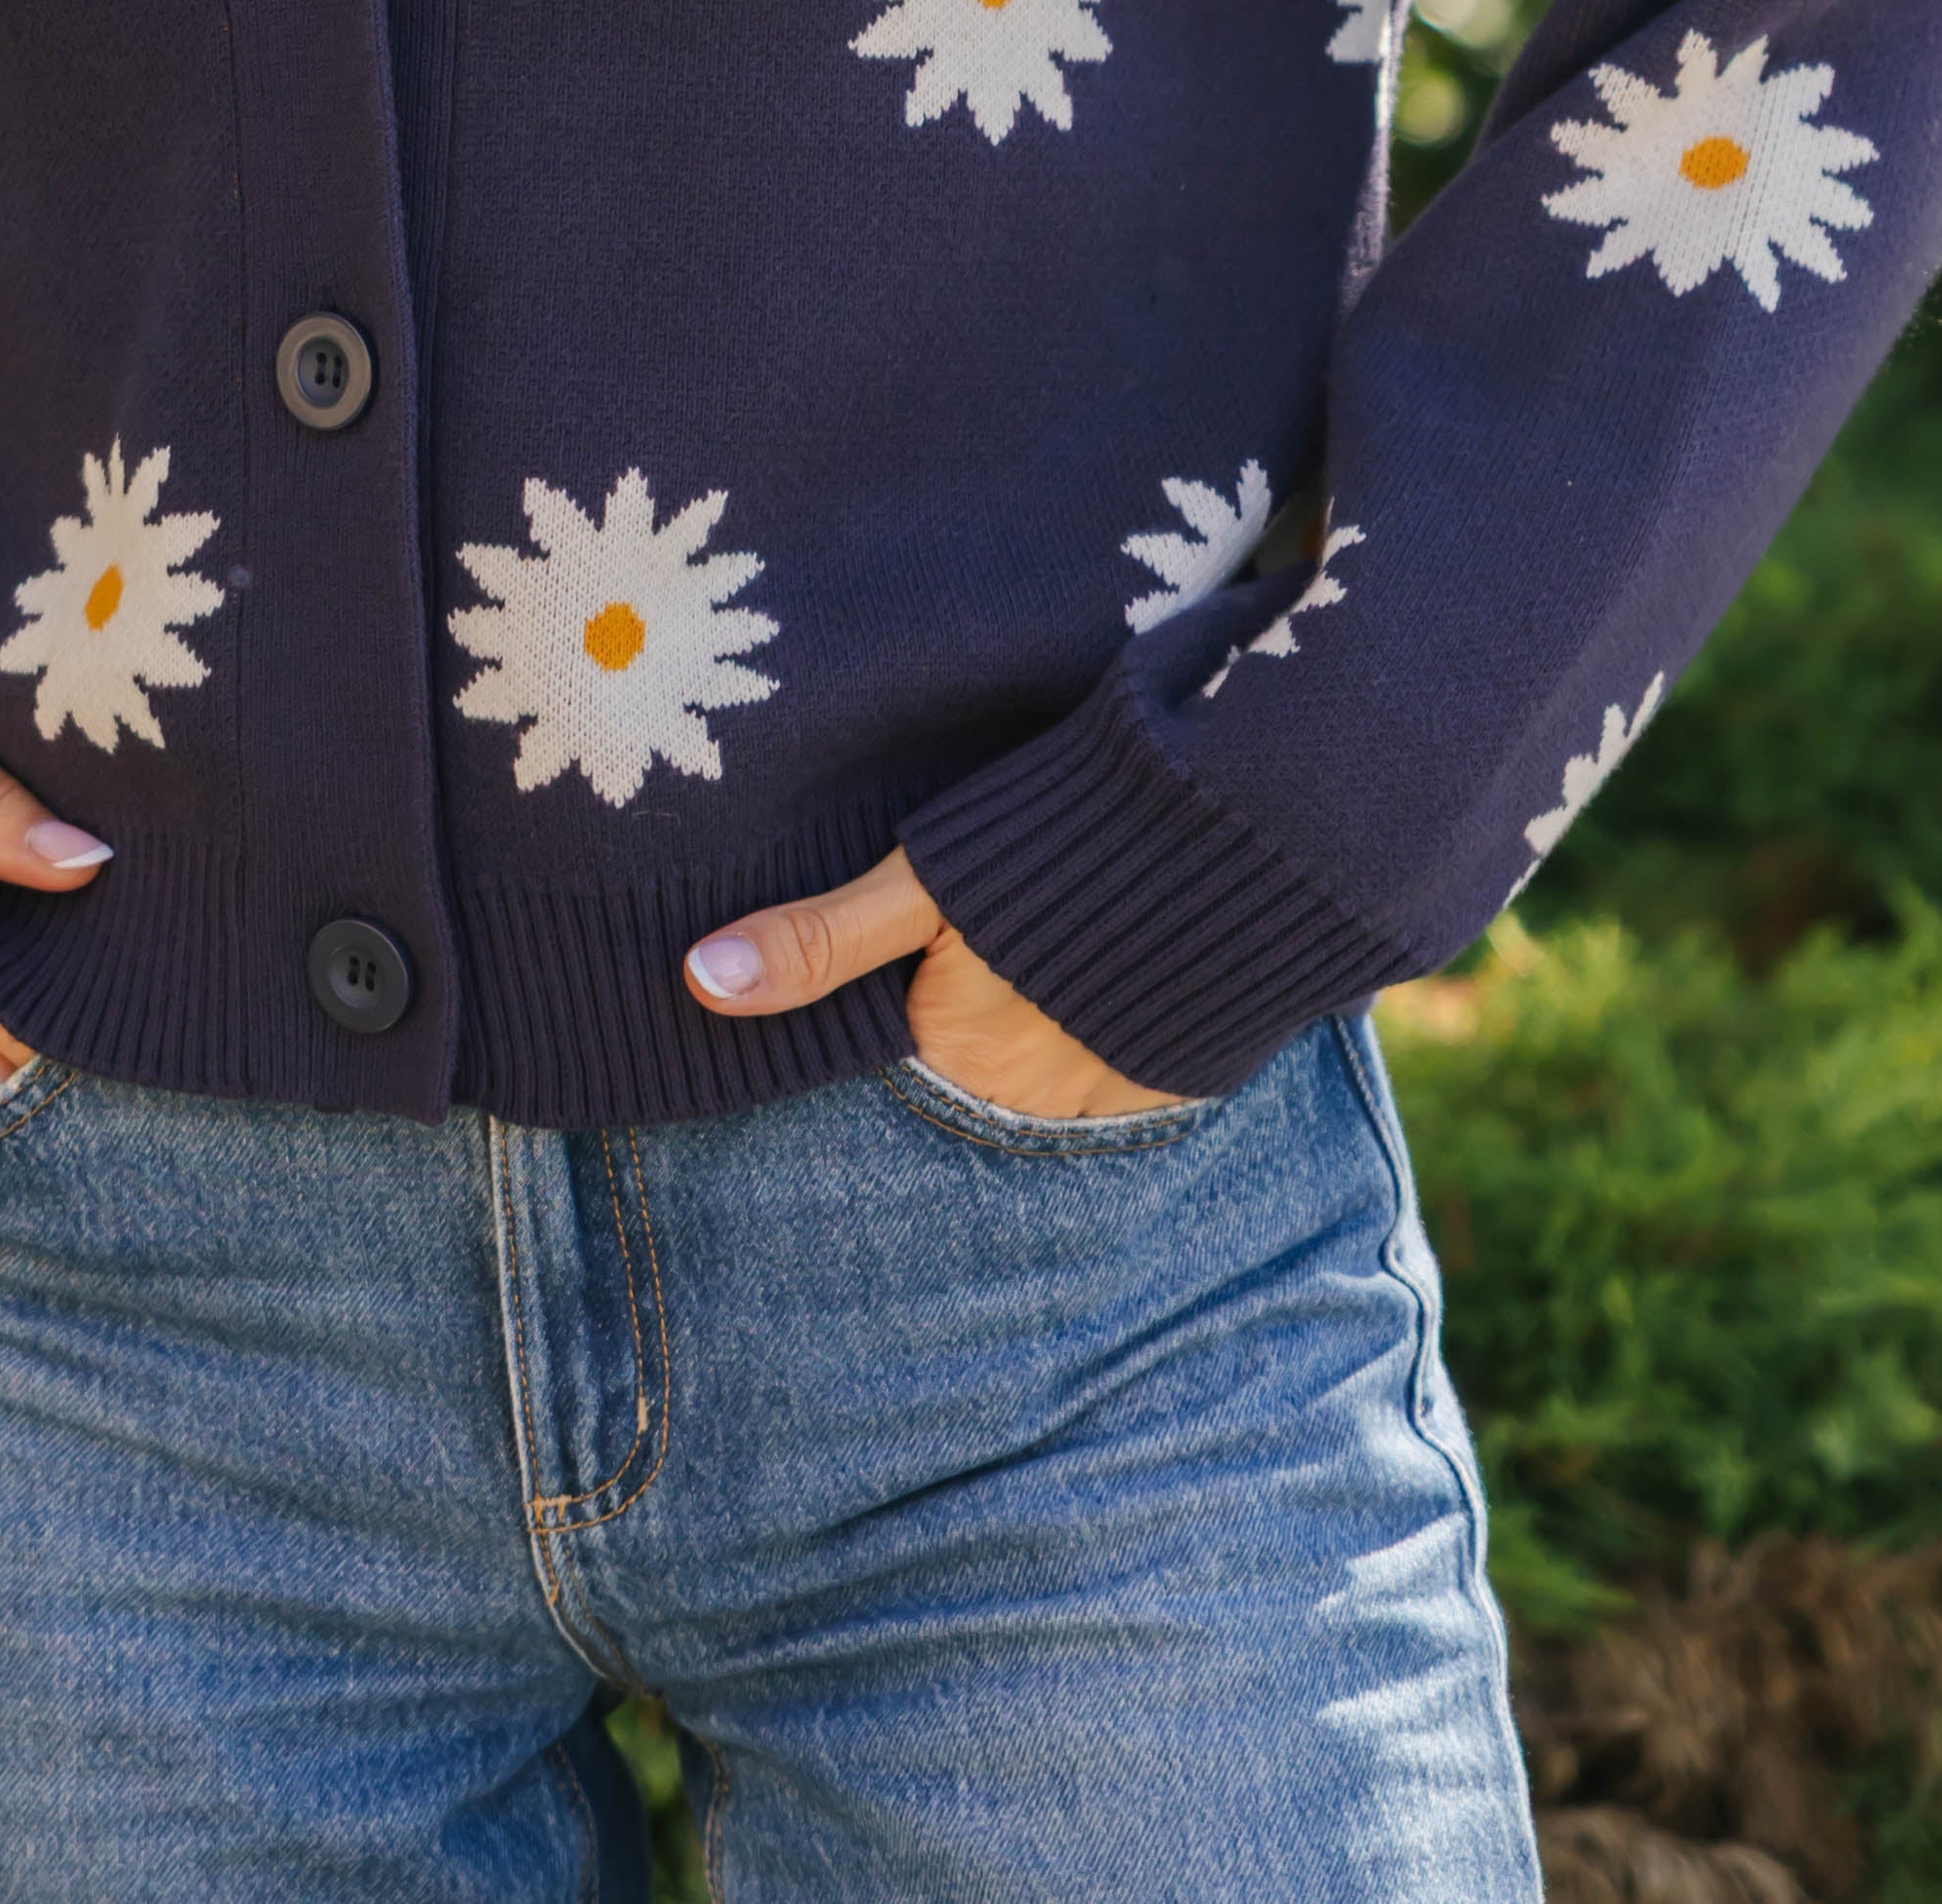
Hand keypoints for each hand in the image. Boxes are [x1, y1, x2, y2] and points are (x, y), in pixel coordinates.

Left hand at [683, 844, 1190, 1119]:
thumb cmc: (1061, 850)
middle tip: (994, 928)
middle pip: (977, 1056)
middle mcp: (1037, 1101)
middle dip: (977, 1007)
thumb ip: (818, 940)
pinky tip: (1114, 952)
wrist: (1242, 839)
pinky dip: (1110, 1014)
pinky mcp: (1185, 1070)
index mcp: (960, 1059)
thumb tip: (699, 983)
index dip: (901, 989)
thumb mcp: (923, 883)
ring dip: (1046, 1014)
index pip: (901, 1042)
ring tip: (1055, 933)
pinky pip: (1122, 1056)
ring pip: (1049, 1058)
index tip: (911, 944)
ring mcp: (1118, 1094)